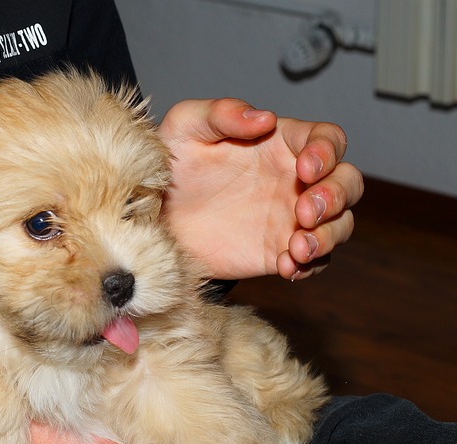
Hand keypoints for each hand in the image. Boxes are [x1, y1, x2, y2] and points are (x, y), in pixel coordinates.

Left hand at [158, 98, 363, 279]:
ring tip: (298, 248)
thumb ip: (222, 113)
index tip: (305, 168)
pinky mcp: (280, 251)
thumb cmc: (174, 165)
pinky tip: (286, 267)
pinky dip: (307, 266)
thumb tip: (265, 117)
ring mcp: (291, 218)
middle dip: (336, 197)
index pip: (327, 139)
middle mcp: (295, 180)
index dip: (327, 151)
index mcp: (281, 143)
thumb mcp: (186, 128)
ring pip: (339, 225)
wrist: (159, 219)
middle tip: (306, 212)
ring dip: (329, 236)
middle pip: (347, 182)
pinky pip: (311, 261)